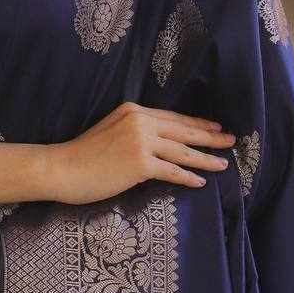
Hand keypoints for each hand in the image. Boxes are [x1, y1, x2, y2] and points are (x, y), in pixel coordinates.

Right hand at [47, 101, 236, 204]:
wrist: (62, 168)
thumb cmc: (83, 155)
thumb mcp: (111, 131)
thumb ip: (133, 130)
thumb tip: (159, 142)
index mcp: (133, 110)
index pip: (173, 117)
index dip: (196, 124)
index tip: (214, 127)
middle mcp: (140, 121)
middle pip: (183, 131)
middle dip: (210, 137)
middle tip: (231, 141)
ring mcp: (141, 141)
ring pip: (182, 152)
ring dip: (206, 159)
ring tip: (223, 164)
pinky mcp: (140, 163)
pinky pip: (172, 171)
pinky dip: (188, 177)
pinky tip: (200, 182)